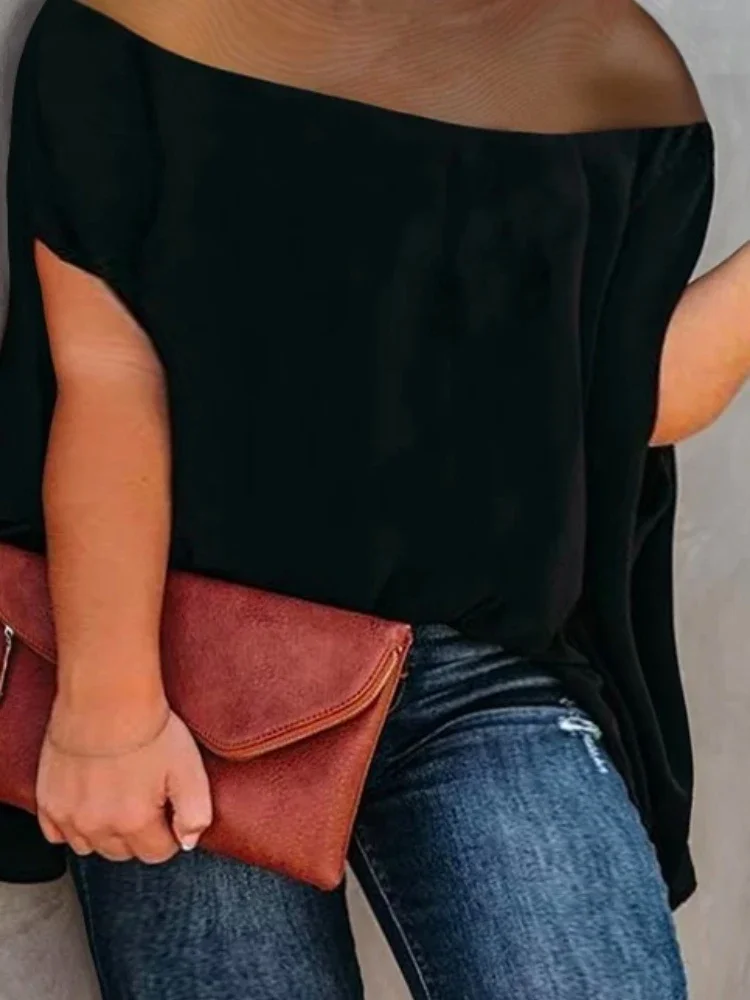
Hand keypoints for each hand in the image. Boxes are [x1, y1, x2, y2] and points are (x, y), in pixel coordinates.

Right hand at [37, 701, 212, 863]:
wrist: (106, 697)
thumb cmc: (150, 729)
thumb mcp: (189, 769)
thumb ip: (196, 813)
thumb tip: (188, 842)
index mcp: (135, 822)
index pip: (158, 853)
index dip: (168, 831)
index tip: (167, 808)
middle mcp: (98, 827)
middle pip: (124, 853)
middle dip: (138, 834)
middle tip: (143, 798)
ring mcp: (69, 817)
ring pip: (91, 847)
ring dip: (106, 832)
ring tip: (116, 798)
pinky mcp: (48, 802)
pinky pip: (57, 834)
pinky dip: (73, 826)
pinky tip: (88, 802)